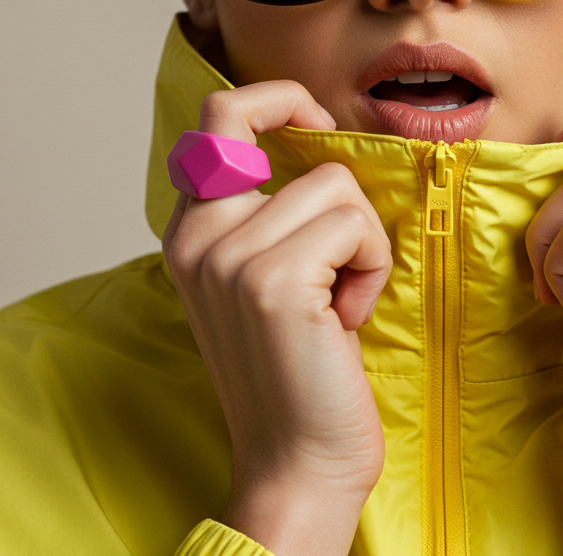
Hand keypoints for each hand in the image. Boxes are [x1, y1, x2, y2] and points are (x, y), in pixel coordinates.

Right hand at [161, 81, 392, 555]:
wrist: (297, 463)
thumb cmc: (299, 371)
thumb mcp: (265, 280)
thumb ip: (268, 215)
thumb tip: (321, 143)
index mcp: (190, 230)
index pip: (218, 115)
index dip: (277, 99)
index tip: (316, 122)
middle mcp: (197, 235)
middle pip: (298, 147)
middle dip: (340, 194)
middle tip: (340, 254)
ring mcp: (230, 255)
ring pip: (338, 187)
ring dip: (363, 245)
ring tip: (340, 302)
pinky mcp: (274, 279)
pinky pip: (357, 225)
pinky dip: (371, 268)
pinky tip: (346, 319)